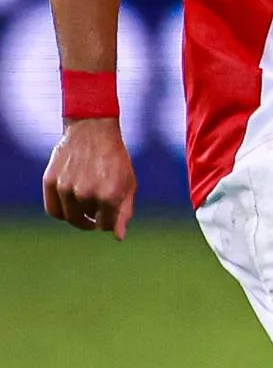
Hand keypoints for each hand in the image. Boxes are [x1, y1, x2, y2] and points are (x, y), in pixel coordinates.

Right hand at [41, 119, 135, 237]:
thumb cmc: (115, 159)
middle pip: (86, 222)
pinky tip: (70, 204)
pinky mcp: (50, 181)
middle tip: (96, 207)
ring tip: (86, 201)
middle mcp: (86, 193)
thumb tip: (118, 237)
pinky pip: (53, 210)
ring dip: (78, 214)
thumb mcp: (128, 184)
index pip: (105, 226)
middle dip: (93, 218)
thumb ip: (124, 212)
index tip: (109, 213)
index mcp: (110, 195)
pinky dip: (61, 212)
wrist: (93, 130)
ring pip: (69, 217)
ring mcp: (66, 188)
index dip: (108, 222)